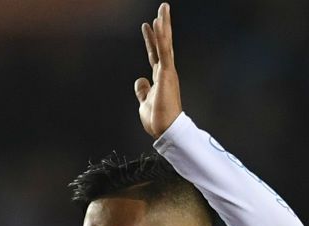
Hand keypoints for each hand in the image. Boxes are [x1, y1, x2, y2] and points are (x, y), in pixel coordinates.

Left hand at [134, 3, 181, 138]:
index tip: (148, 25)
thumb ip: (143, 90)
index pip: (155, 53)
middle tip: (162, 8)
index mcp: (160, 77)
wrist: (166, 130)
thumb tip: (140, 80)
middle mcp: (166, 71)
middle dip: (162, 25)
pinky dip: (161, 37)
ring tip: (162, 8)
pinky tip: (159, 24)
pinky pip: (163, 51)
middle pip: (163, 43)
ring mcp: (168, 71)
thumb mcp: (144, 102)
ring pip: (166, 43)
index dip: (151, 38)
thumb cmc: (158, 120)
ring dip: (164, 25)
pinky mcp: (167, 73)